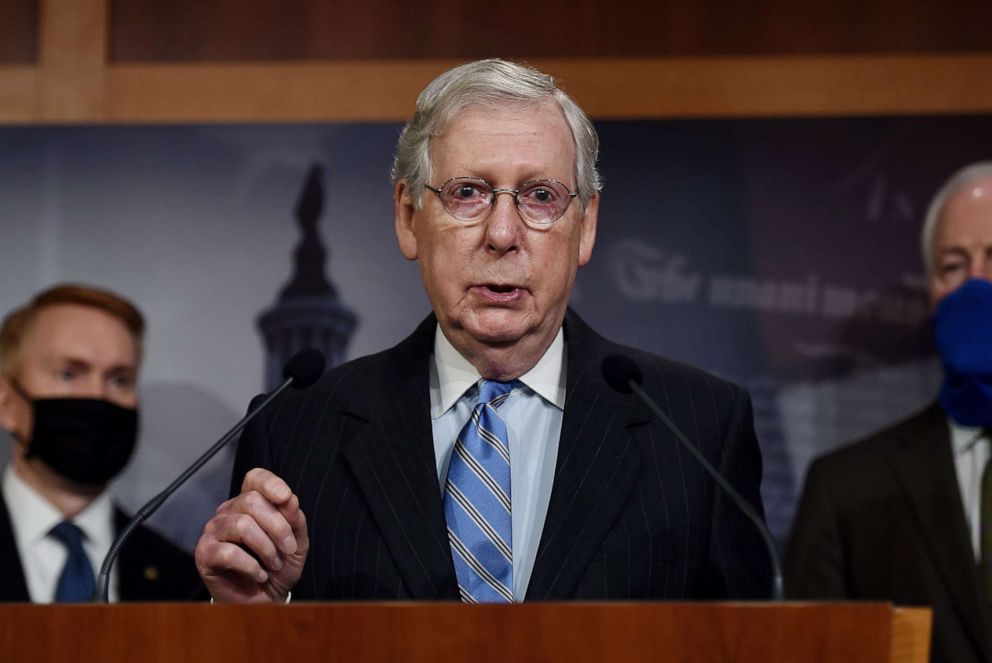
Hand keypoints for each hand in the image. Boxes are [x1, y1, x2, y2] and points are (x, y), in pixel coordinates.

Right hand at [195, 468, 308, 602]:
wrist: (266, 600)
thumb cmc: (279, 567)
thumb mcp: (296, 543)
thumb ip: (294, 520)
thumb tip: (290, 499)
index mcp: (251, 503)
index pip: (255, 479)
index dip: (270, 483)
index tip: (286, 497)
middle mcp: (229, 511)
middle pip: (251, 501)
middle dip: (278, 527)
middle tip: (288, 549)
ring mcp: (214, 531)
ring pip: (241, 525)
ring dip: (266, 548)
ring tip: (274, 565)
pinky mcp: (205, 554)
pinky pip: (228, 552)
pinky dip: (251, 566)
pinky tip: (259, 574)